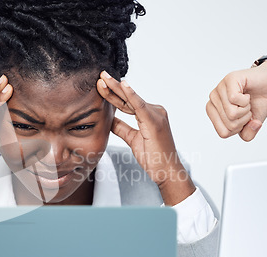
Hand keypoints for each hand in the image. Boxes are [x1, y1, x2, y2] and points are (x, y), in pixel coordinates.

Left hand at [97, 71, 194, 205]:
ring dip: (116, 88)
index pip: (126, 103)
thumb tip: (109, 119)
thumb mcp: (133, 139)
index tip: (100, 86)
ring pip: (131, 99)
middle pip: (128, 98)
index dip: (112, 95)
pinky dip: (131, 95)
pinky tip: (123, 85)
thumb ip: (122, 128)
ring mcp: (156, 114)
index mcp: (149, 115)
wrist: (166, 171)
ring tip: (103, 78)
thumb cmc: (153, 157)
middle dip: (113, 86)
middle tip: (100, 75)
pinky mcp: (155, 121)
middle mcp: (155, 111)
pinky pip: (140, 106)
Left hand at [206, 60, 266, 140]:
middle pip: (229, 124)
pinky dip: (246, 100)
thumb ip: (248, 134)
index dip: (239, 129)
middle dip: (244, 119)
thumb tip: (252, 125)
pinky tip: (246, 94)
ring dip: (246, 109)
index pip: (223, 133)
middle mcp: (213, 99)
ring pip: (231, 114)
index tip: (243, 117)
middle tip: (247, 107)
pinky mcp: (229, 79)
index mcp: (213, 111)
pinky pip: (234, 100)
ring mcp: (219, 88)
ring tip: (246, 100)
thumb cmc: (258, 101)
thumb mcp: (253, 124)